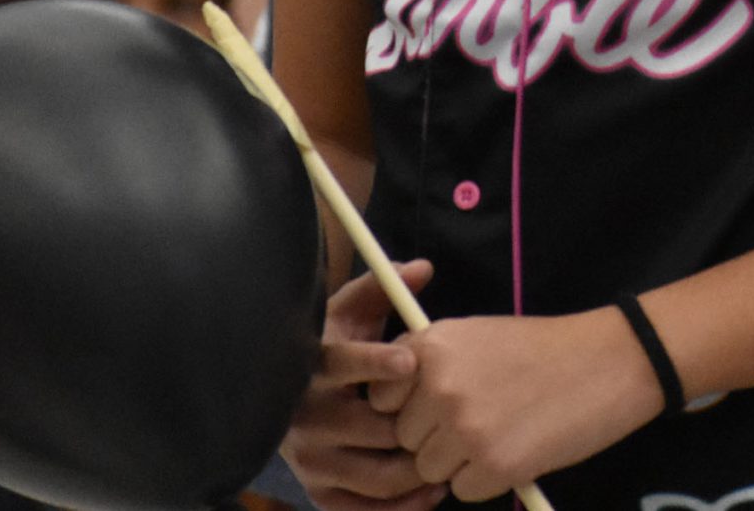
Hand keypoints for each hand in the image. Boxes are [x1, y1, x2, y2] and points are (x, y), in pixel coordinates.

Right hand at [283, 265, 447, 510]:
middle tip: (453, 422)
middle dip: (413, 426)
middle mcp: (304, 416)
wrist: (300, 394)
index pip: (339, 365)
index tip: (409, 361)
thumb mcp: (355, 312)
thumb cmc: (341, 347)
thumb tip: (420, 268)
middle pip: (366, 428)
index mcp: (313, 367)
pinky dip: (402, 507)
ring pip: (373, 475)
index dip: (373, 364)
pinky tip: (432, 492)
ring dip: (418, 471)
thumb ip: (384, 287)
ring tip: (453, 460)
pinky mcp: (319, 491)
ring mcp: (310, 459)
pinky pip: (362, 510)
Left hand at [387, 305, 665, 502]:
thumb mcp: (476, 335)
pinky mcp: (492, 465)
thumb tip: (393, 404)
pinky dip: (487, 479)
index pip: (381, 398)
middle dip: (434, 437)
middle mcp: (439, 386)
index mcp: (432, 346)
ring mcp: (464, 428)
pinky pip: (463, 490)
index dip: (408, 407)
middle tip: (481, 418)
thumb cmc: (544, 349)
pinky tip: (516, 449)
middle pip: (404, 438)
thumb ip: (431, 364)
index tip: (437, 403)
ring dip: (459, 461)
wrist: (609, 361)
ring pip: (430, 469)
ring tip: (501, 431)